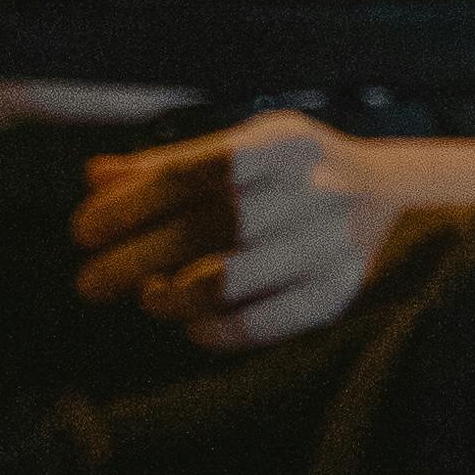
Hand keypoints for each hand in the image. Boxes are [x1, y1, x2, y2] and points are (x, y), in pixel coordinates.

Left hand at [71, 113, 430, 352]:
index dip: (128, 203)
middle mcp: (312, 189)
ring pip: (230, 280)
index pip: (189, 173)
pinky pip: (265, 322)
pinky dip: (217, 330)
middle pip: (205, 227)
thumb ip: (170, 162)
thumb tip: (95, 176)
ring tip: (146, 299)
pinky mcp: (339, 291)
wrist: (391, 192)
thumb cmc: (294, 168)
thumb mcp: (242, 147)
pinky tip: (191, 324)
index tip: (83, 231)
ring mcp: (329, 244)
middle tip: (89, 283)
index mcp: (282, 144)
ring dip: (173, 297)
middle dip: (134, 258)